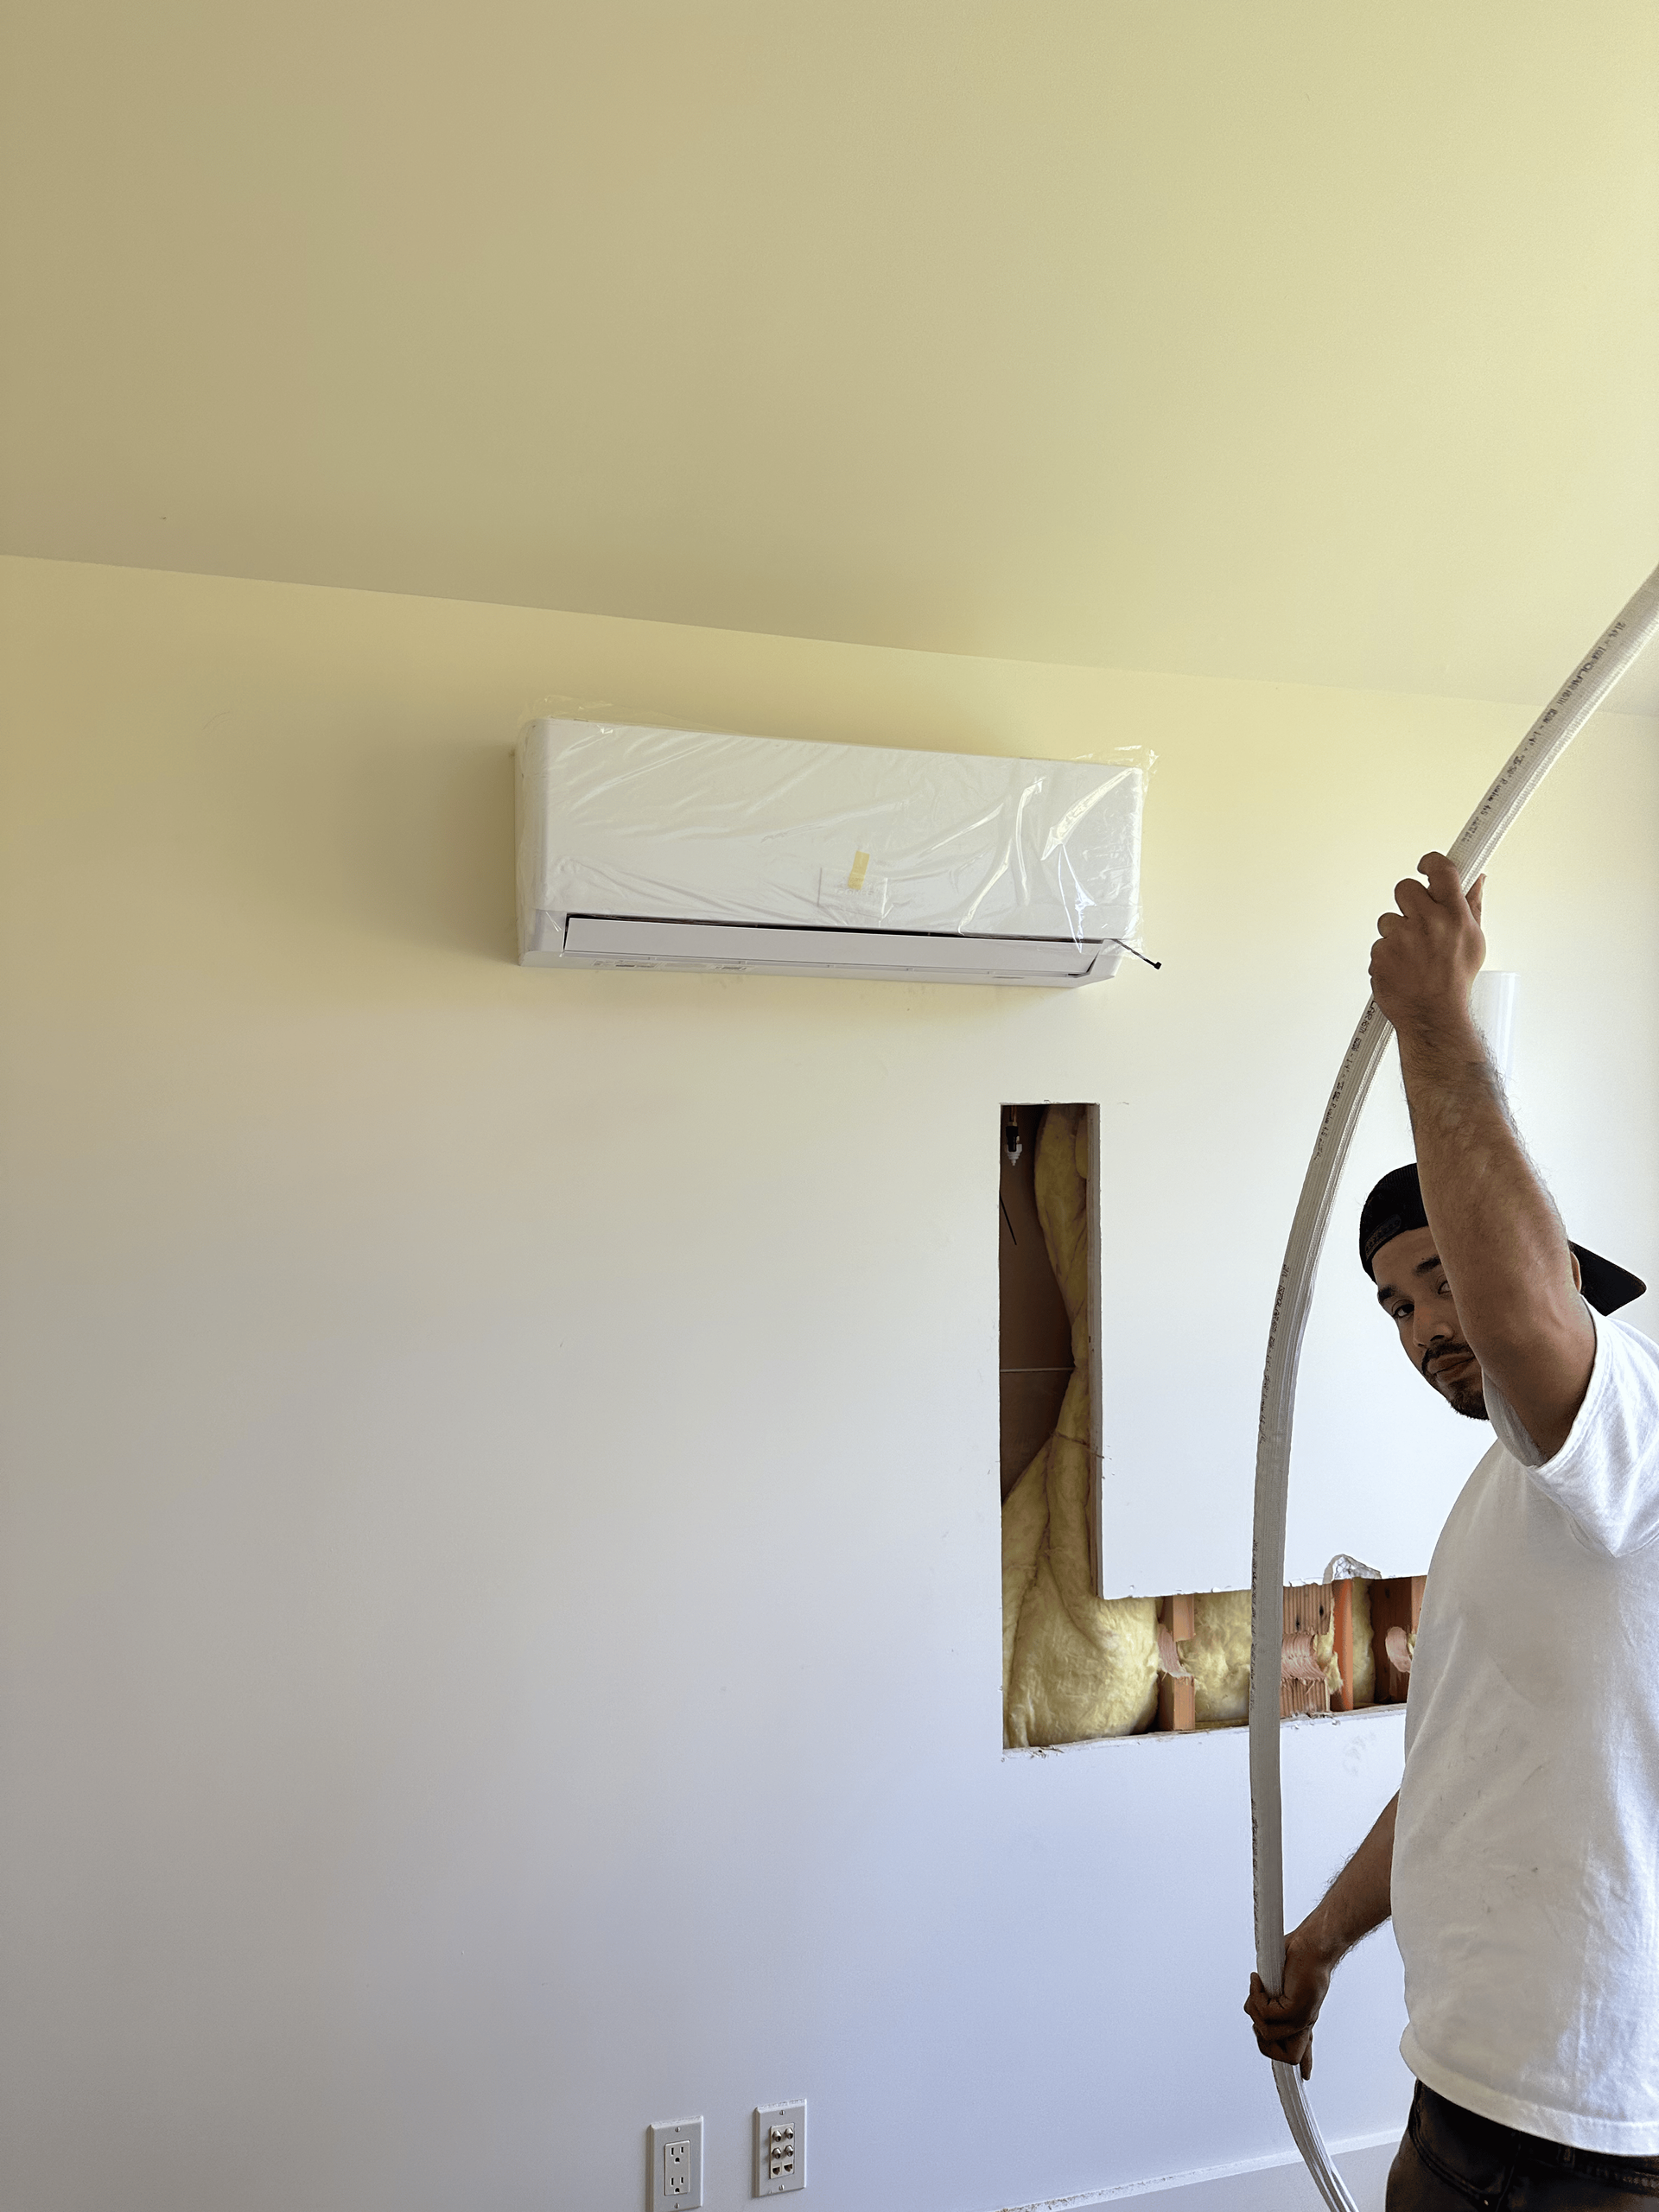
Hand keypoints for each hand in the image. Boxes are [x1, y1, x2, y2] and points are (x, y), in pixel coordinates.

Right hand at [1244, 1922, 1335, 2079]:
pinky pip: (1266, 2016)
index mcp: (1302, 2015)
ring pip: (1267, 2035)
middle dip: (1262, 2040)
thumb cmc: (1298, 1953)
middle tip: (1255, 2009)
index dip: (1304, 2062)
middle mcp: (1303, 2022)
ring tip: (1258, 1987)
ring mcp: (1301, 2018)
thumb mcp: (1279, 1980)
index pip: (1303, 2048)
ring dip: (1254, 2010)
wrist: (1314, 1942)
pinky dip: (1257, 1997)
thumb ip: (1269, 1998)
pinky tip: (1260, 1980)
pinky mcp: (1296, 2009)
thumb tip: (1252, 2010)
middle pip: (1285, 2057)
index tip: (1306, 2076)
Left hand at [1369, 852, 1485, 1037]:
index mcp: (1454, 916)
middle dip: (1409, 902)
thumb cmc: (1454, 982)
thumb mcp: (1474, 941)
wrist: (1433, 1016)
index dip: (1430, 863)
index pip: (1441, 870)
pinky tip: (1402, 968)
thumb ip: (1471, 905)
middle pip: (1405, 888)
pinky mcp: (1380, 953)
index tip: (1425, 865)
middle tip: (1417, 920)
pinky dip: (1388, 954)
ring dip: (1397, 933)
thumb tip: (1476, 879)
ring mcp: (1401, 938)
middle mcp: (1427, 923)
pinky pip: (1379, 943)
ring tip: (1413, 955)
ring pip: (1388, 919)